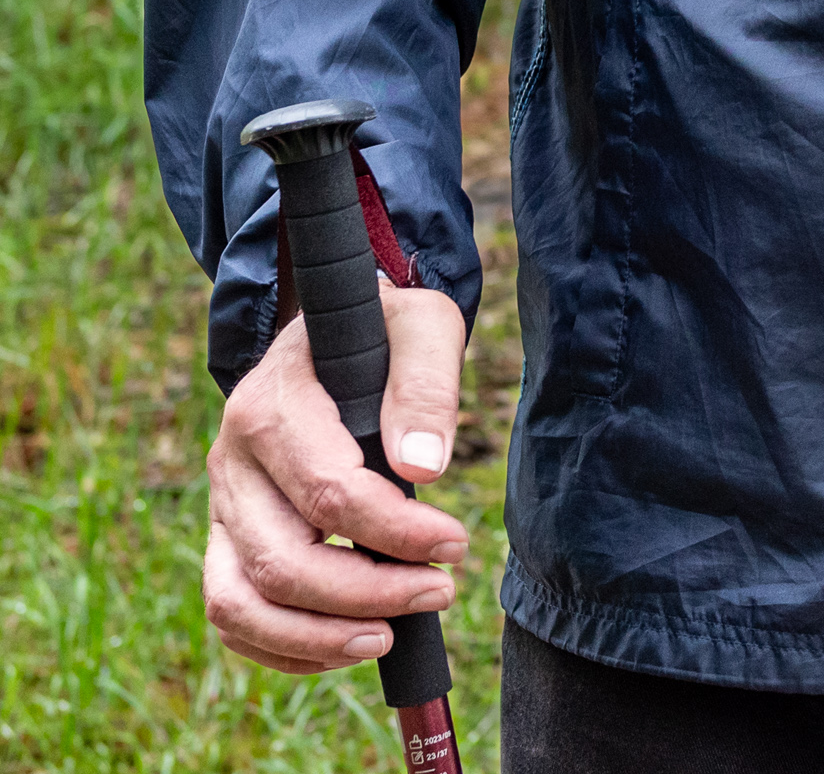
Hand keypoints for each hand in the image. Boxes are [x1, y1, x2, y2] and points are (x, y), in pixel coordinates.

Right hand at [203, 282, 469, 673]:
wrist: (334, 332)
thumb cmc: (385, 327)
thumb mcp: (422, 323)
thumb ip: (426, 383)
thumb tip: (425, 469)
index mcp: (271, 403)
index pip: (327, 491)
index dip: (395, 531)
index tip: (456, 543)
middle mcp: (230, 461)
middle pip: (280, 560)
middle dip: (365, 592)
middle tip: (441, 591)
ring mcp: (220, 506)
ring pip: (240, 602)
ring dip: (318, 636)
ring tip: (390, 635)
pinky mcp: (225, 539)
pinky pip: (231, 613)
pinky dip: (282, 646)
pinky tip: (348, 642)